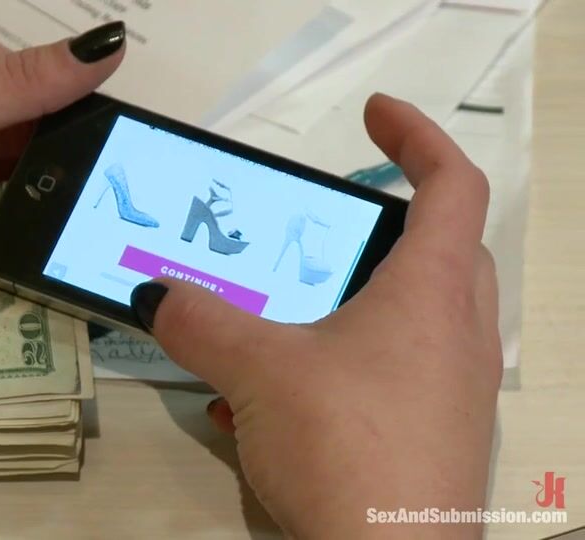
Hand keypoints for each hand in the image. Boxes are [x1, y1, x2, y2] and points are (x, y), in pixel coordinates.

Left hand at [0, 22, 124, 259]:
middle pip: (42, 160)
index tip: (154, 194)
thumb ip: (28, 83)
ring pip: (12, 197)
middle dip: (80, 196)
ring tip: (92, 270)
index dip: (110, 142)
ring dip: (42, 225)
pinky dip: (1, 243)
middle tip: (126, 250)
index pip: (68, 107)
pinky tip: (31, 274)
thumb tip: (114, 40)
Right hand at [131, 94, 500, 537]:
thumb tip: (154, 295)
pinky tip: (270, 405)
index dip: (417, 135)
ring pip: (418, 318)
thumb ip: (200, 322)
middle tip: (329, 227)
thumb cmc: (345, 445)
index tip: (372, 116)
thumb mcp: (258, 371)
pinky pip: (394, 377)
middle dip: (392, 224)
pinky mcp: (432, 438)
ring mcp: (451, 392)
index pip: (453, 184)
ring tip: (288, 316)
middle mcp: (455, 335)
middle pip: (446, 250)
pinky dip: (343, 366)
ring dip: (360, 302)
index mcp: (431, 293)